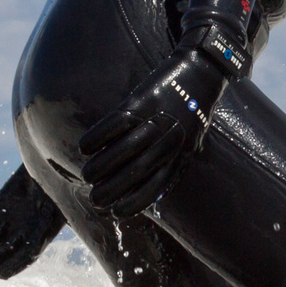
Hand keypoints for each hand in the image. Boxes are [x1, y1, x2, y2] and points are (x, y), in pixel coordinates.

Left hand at [0, 165, 67, 277]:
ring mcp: (3, 224)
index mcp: (35, 242)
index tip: (2, 268)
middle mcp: (17, 237)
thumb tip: (47, 235)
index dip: (6, 270)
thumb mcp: (60, 206)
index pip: (16, 267)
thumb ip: (53, 221)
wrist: (47, 168)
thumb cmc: (58, 186)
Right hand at [78, 47, 227, 214]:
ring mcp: (154, 121)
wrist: (201, 74)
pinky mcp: (143, 101)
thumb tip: (147, 191)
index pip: (154, 189)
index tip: (115, 212)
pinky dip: (96, 138)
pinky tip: (85, 147)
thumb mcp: (190, 144)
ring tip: (87, 176)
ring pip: (121, 151)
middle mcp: (168, 142)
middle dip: (109, 190)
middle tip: (93, 198)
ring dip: (99, 167)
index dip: (132, 205)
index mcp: (180, 157)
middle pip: (133, 173)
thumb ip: (170, 165)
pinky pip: (114, 124)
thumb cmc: (192, 113)